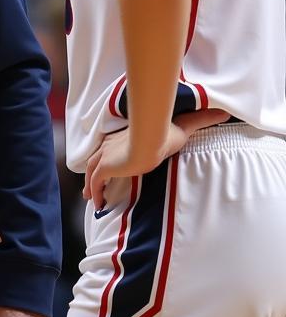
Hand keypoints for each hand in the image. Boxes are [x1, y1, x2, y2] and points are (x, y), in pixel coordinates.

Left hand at [84, 108, 229, 209]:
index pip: (111, 147)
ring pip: (92, 172)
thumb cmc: (164, 133)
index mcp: (122, 137)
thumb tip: (224, 112)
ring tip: (92, 197)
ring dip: (91, 185)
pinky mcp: (104, 168)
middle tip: (94, 185)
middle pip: (96, 160)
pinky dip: (95, 192)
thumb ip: (201, 120)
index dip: (108, 157)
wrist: (151, 138)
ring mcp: (105, 157)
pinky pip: (95, 183)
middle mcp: (109, 146)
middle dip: (95, 172)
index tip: (108, 165)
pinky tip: (98, 204)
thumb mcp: (183, 127)